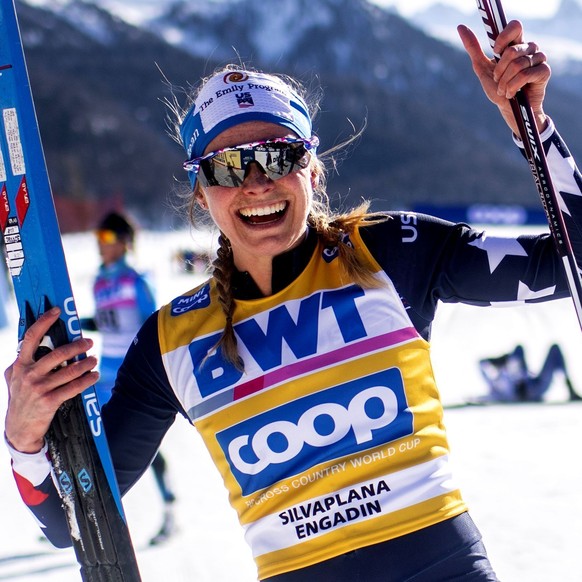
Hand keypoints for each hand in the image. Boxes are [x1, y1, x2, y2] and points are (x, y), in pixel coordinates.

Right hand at [4, 307, 98, 453]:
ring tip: (94, 359)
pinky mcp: (49, 401)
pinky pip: (74, 387)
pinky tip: (94, 376)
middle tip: (89, 341)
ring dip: (86, 363)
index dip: (44, 321)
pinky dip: (87, 380)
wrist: (19, 428)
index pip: (31, 337)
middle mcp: (28, 374)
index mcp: (20, 364)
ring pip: (69, 370)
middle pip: (58, 353)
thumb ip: (24, 361)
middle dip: (77, 346)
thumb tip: (38, 342)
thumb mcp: (15, 377)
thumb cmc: (21, 398)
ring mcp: (39, 388)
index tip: (57, 310)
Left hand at [458, 20, 550, 134]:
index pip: (515, 26)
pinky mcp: (545, 71)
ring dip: (505, 82)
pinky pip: (525, 74)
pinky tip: (512, 93)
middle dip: (499, 71)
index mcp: (516, 44)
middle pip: (512, 51)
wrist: (510, 111)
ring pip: (517, 64)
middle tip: (498, 81)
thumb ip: (474, 49)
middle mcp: (530, 48)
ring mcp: (539, 59)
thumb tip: (460, 28)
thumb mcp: (482, 68)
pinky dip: (513, 87)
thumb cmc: (498, 89)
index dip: (503, 39)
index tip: (495, 52)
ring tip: (505, 90)